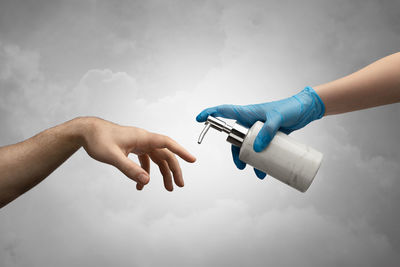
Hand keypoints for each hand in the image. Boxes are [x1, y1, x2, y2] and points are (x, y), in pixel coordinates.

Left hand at [80, 117, 195, 190]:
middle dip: (173, 170)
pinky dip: (145, 173)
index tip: (192, 159)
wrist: (86, 132)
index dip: (181, 151)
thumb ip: (129, 169)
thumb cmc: (98, 140)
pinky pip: (145, 161)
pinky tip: (140, 185)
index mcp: (142, 137)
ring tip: (168, 188)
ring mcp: (139, 144)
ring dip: (163, 173)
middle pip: (165, 154)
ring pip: (157, 158)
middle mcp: (143, 139)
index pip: (167, 143)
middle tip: (179, 185)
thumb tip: (146, 181)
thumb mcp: (113, 156)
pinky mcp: (133, 148)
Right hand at [196, 86, 324, 178]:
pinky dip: (262, 159)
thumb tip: (257, 148)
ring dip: (250, 160)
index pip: (224, 111)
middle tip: (241, 166)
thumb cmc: (291, 108)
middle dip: (236, 153)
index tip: (199, 119)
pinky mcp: (268, 135)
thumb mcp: (279, 118)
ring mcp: (259, 129)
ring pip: (248, 146)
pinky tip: (266, 170)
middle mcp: (251, 121)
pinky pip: (260, 148)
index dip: (210, 114)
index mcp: (248, 113)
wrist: (306, 110)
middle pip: (236, 138)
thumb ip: (268, 131)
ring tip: (258, 173)